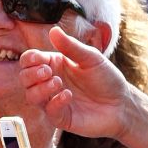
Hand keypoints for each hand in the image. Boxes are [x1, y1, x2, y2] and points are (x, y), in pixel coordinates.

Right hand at [20, 30, 147, 147]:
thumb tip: (53, 30)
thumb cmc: (107, 79)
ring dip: (40, 89)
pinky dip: (55, 102)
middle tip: (48, 72)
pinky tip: (68, 95)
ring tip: (58, 83)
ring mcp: (54, 101)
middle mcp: (50, 82)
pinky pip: (49, 111)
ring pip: (31, 96)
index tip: (39, 59)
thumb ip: (71, 47)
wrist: (122, 104)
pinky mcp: (61, 118)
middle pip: (25, 78)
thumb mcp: (91, 58)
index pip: (30, 60)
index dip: (29, 59)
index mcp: (54, 64)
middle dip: (31, 74)